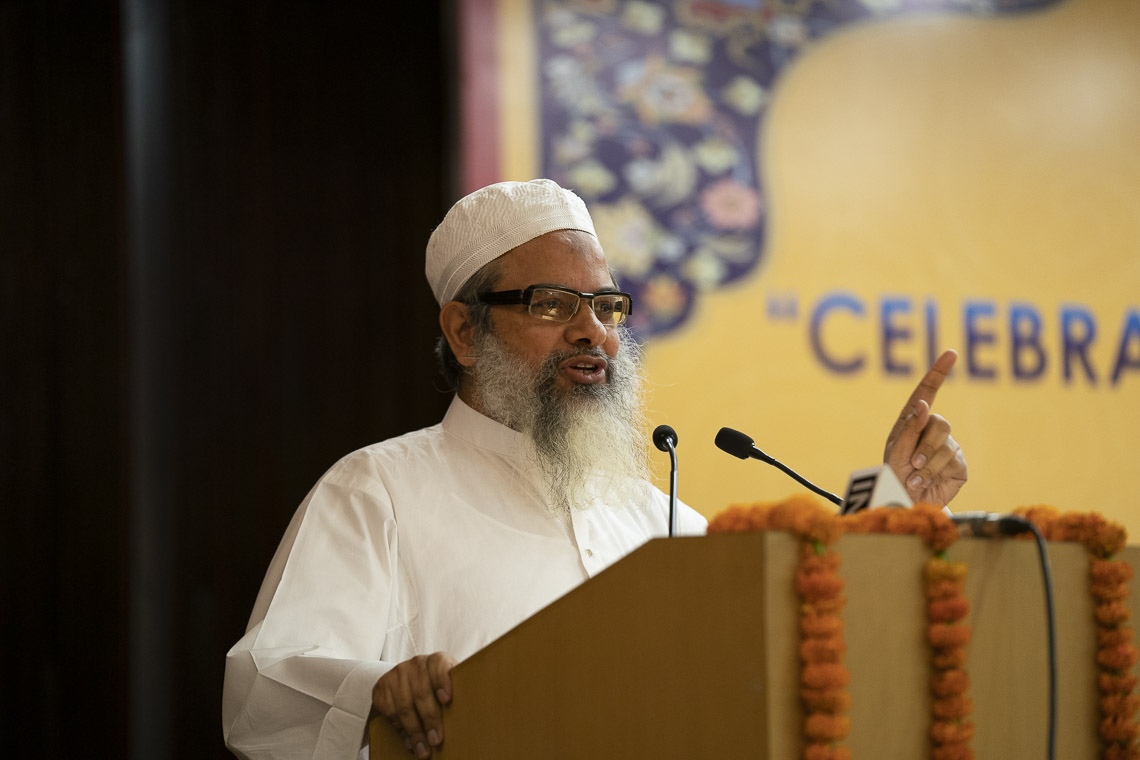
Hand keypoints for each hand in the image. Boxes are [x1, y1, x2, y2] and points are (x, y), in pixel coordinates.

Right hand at [372, 652, 457, 758]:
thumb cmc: (435, 688)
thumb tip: (469, 720)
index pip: (439, 665)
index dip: (443, 681)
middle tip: (436, 740)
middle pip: (422, 693)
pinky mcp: (382, 686)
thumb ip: (455, 695)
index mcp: (436, 661)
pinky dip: (400, 729)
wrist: (406, 681)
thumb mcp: (447, 686)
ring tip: (423, 749)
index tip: (447, 699)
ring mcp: (397, 674)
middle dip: (430, 719)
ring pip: (405, 706)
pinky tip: (408, 741)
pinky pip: (390, 711)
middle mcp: (416, 664)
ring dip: (414, 731)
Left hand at [883, 349, 967, 506]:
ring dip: (927, 462)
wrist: (903, 503)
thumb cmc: (893, 476)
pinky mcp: (958, 464)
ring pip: (946, 443)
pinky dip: (934, 472)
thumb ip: (910, 428)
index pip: (928, 391)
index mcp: (912, 421)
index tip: (951, 353)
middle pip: (940, 423)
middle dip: (925, 445)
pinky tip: (924, 482)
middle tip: (912, 464)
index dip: (939, 372)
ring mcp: (948, 446)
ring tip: (915, 476)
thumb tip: (923, 404)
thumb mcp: (896, 450)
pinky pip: (952, 460)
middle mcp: (931, 430)